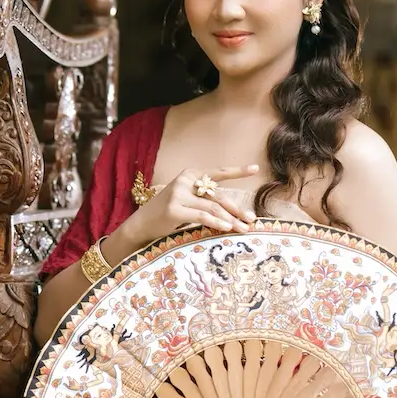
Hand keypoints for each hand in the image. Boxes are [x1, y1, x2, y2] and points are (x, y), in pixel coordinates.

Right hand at [122, 164, 259, 251]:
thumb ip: (205, 200)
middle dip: (236, 209)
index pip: (217, 173)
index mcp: (189, 174)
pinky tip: (226, 228)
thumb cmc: (167, 214)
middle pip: (217, 195)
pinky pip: (201, 216)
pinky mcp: (174, 209)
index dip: (237, 171)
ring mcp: (178, 194)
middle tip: (250, 219)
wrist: (141, 224)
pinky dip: (216, 222)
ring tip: (242, 229)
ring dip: (229, 220)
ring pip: (212, 207)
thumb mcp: (186, 201)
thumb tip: (233, 211)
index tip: (255, 169)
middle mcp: (184, 181)